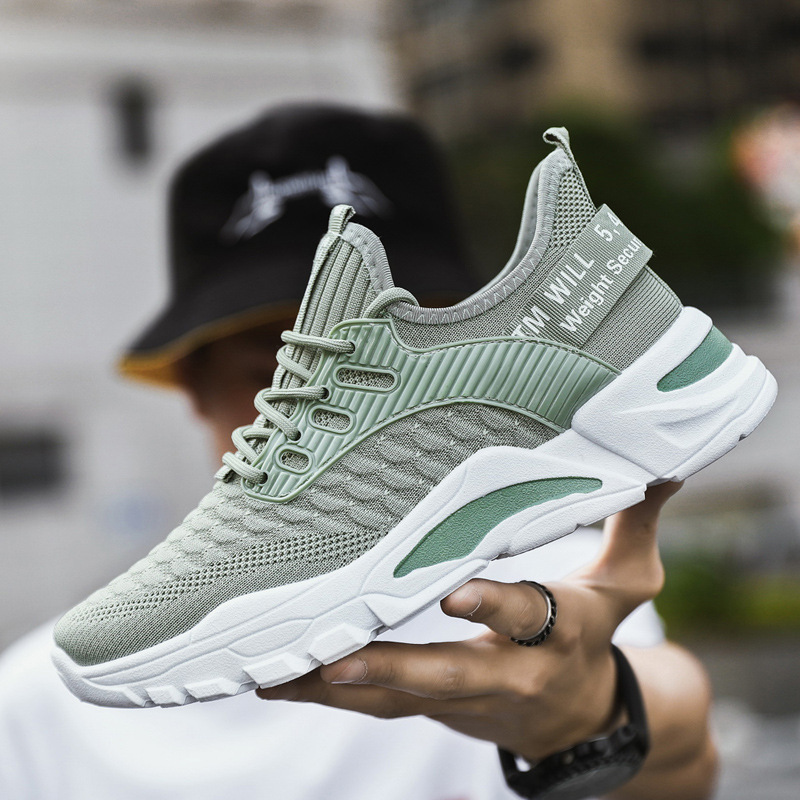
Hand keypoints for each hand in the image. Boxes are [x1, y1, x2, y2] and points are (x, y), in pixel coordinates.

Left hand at [257, 482, 681, 761]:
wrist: (582, 719)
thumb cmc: (597, 637)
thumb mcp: (628, 582)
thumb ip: (634, 521)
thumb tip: (665, 465)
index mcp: (558, 631)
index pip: (530, 615)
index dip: (497, 605)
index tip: (459, 591)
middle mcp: (511, 670)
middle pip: (452, 672)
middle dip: (396, 668)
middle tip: (337, 661)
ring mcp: (467, 696)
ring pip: (401, 698)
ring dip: (340, 688)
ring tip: (274, 673)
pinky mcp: (435, 707)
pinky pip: (379, 705)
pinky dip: (328, 695)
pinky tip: (274, 681)